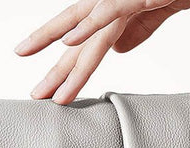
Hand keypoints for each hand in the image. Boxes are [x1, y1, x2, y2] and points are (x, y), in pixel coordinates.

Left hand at [14, 0, 189, 104]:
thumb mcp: (153, 14)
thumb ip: (134, 31)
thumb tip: (118, 48)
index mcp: (110, 14)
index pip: (81, 46)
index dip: (63, 69)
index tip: (47, 91)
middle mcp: (108, 5)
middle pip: (76, 41)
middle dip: (56, 71)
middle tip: (36, 95)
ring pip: (90, 30)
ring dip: (70, 58)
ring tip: (51, 84)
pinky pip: (113, 8)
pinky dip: (93, 22)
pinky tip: (70, 39)